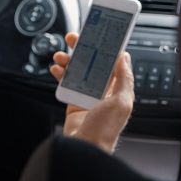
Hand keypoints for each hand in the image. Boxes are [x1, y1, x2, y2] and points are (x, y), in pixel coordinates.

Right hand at [50, 32, 134, 153]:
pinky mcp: (73, 101)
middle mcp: (102, 91)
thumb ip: (124, 79)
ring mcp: (86, 95)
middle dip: (82, 49)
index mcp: (117, 89)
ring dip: (68, 60)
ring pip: (76, 70)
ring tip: (60, 56)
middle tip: (73, 39)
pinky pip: (65, 82)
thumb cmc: (105, 129)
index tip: (97, 35)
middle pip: (91, 63)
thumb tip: (124, 58)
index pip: (111, 62)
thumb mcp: (121, 102)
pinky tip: (56, 69)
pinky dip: (60, 74)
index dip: (104, 48)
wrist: (85, 146)